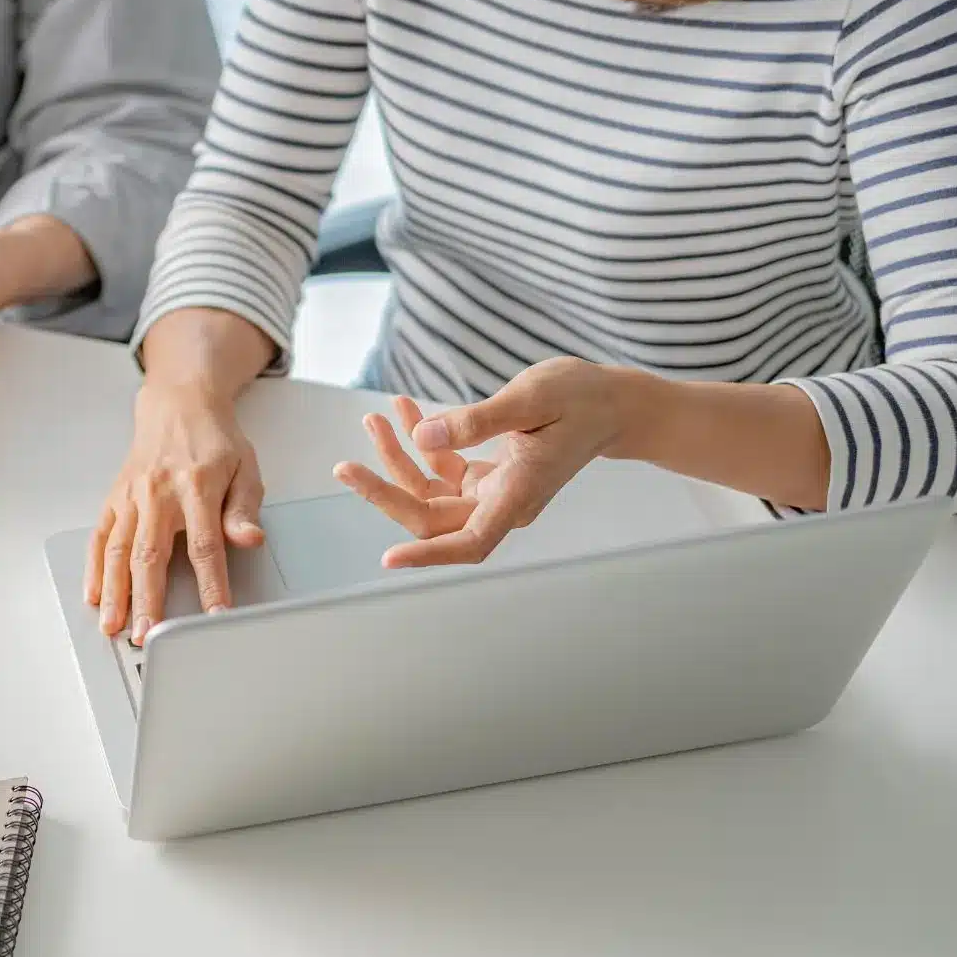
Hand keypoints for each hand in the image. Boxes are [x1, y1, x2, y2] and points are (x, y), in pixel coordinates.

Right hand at [87, 382, 266, 644]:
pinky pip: (101, 536)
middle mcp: (158, 491)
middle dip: (148, 599)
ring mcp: (132, 495)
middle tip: (148, 634)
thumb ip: (245, 508)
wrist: (178, 404)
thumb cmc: (214, 440)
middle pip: (151, 554)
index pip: (205, 545)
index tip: (214, 616)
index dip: (211, 584)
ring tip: (113, 626)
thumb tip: (249, 539)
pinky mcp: (115, 498)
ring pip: (120, 550)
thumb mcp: (246, 468)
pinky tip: (94, 594)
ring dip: (115, 591)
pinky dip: (95, 568)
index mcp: (197, 485)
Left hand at [333, 359, 642, 567]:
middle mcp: (503, 502)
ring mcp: (493, 491)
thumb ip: (477, 420)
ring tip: (376, 418)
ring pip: (430, 492)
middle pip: (432, 516)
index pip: (469, 541)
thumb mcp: (530, 398)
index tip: (390, 558)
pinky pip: (442, 469)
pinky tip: (405, 411)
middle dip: (386, 491)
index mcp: (519, 495)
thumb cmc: (581, 399)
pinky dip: (422, 443)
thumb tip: (424, 437)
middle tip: (344, 466)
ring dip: (398, 459)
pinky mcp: (488, 475)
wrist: (612, 403)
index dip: (429, 555)